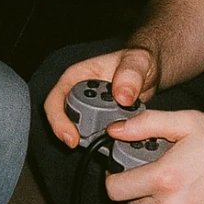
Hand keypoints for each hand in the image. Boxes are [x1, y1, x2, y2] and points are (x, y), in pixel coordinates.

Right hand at [42, 47, 159, 148]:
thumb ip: (130, 75)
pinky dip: (107, 143)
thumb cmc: (137, 60)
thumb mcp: (137, 61)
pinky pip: (97, 139)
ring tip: (117, 137)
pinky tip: (120, 142)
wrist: (147, 71)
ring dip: (96, 140)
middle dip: (80, 134)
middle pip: (66, 121)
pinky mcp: (101, 123)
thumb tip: (122, 97)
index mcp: (77, 76)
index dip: (59, 121)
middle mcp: (79, 94)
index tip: (72, 139)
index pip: (55, 101)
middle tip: (101, 139)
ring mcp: (89, 110)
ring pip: (81, 133)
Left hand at [103, 108, 203, 203]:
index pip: (114, 190)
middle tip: (162, 170)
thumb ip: (146, 124)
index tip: (123, 169)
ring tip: (187, 182)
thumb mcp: (188, 122)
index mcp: (164, 179)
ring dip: (163, 202)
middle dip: (140, 188)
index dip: (114, 177)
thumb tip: (115, 131)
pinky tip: (200, 198)